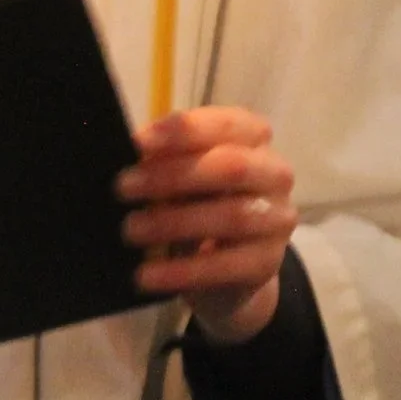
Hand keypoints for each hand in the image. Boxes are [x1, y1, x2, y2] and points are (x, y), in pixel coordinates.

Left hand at [117, 107, 300, 344]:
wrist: (228, 269)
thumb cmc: (200, 205)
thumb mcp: (184, 177)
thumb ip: (165, 161)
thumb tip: (132, 155)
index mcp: (254, 139)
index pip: (228, 124)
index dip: (185, 130)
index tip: (138, 142)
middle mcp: (275, 174)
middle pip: (232, 166)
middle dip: (174, 175)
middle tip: (123, 187)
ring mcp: (277, 219)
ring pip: (232, 216)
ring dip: (174, 222)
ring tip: (131, 230)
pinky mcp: (267, 262)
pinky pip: (225, 266)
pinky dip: (182, 271)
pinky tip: (148, 275)